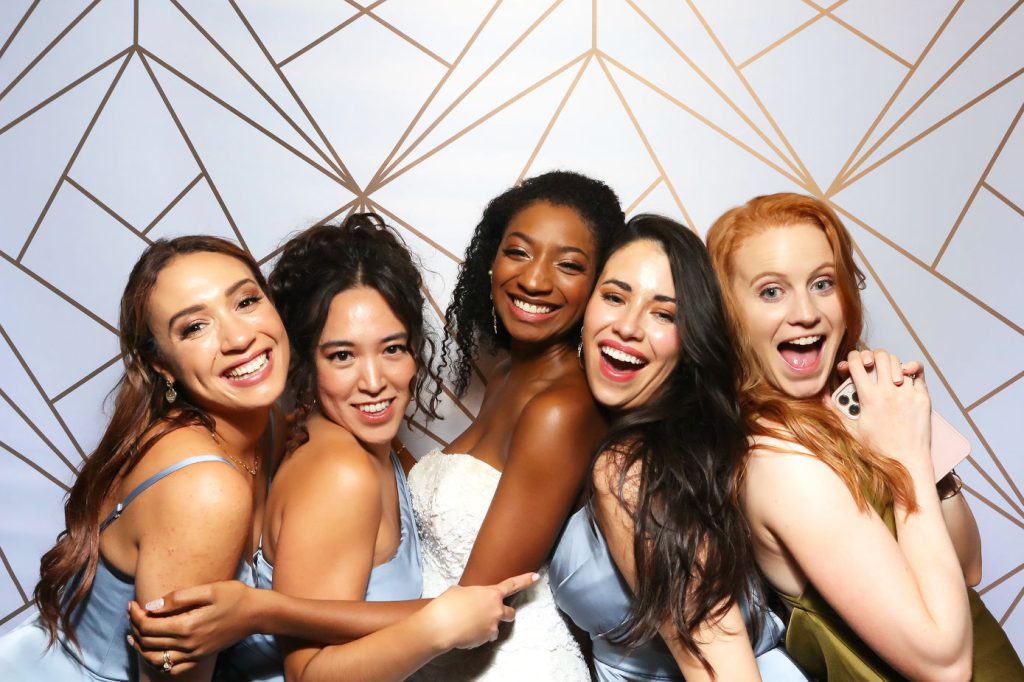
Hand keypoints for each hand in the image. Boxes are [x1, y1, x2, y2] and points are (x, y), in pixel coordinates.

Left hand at [127, 580, 256, 671]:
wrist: (257, 614)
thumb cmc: (235, 596)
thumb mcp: (209, 589)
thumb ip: (179, 598)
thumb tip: (151, 605)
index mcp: (188, 626)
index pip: (149, 625)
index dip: (136, 615)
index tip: (132, 603)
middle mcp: (189, 644)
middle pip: (149, 641)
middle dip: (135, 626)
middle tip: (132, 612)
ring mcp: (194, 653)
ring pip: (156, 658)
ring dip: (141, 647)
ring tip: (134, 633)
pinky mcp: (200, 657)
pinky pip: (171, 668)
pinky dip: (157, 662)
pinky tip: (153, 651)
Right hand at [423, 572, 537, 650]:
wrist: (441, 625)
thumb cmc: (447, 604)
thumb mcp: (460, 591)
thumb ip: (472, 594)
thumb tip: (470, 600)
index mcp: (491, 593)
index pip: (513, 585)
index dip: (525, 580)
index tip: (536, 577)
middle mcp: (496, 610)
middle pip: (510, 613)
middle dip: (504, 614)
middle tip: (493, 614)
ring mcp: (492, 626)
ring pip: (495, 627)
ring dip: (488, 626)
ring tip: (470, 625)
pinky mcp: (486, 639)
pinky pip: (484, 637)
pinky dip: (478, 635)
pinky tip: (466, 632)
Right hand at [846, 349, 931, 474]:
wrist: (907, 461)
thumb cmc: (879, 449)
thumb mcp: (851, 430)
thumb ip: (836, 411)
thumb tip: (824, 398)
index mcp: (869, 397)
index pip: (857, 363)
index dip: (852, 359)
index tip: (852, 364)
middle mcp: (889, 391)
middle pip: (879, 356)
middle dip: (871, 356)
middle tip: (870, 365)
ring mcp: (908, 393)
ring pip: (898, 362)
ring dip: (890, 364)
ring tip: (886, 372)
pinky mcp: (923, 397)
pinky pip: (917, 373)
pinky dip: (911, 369)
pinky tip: (905, 374)